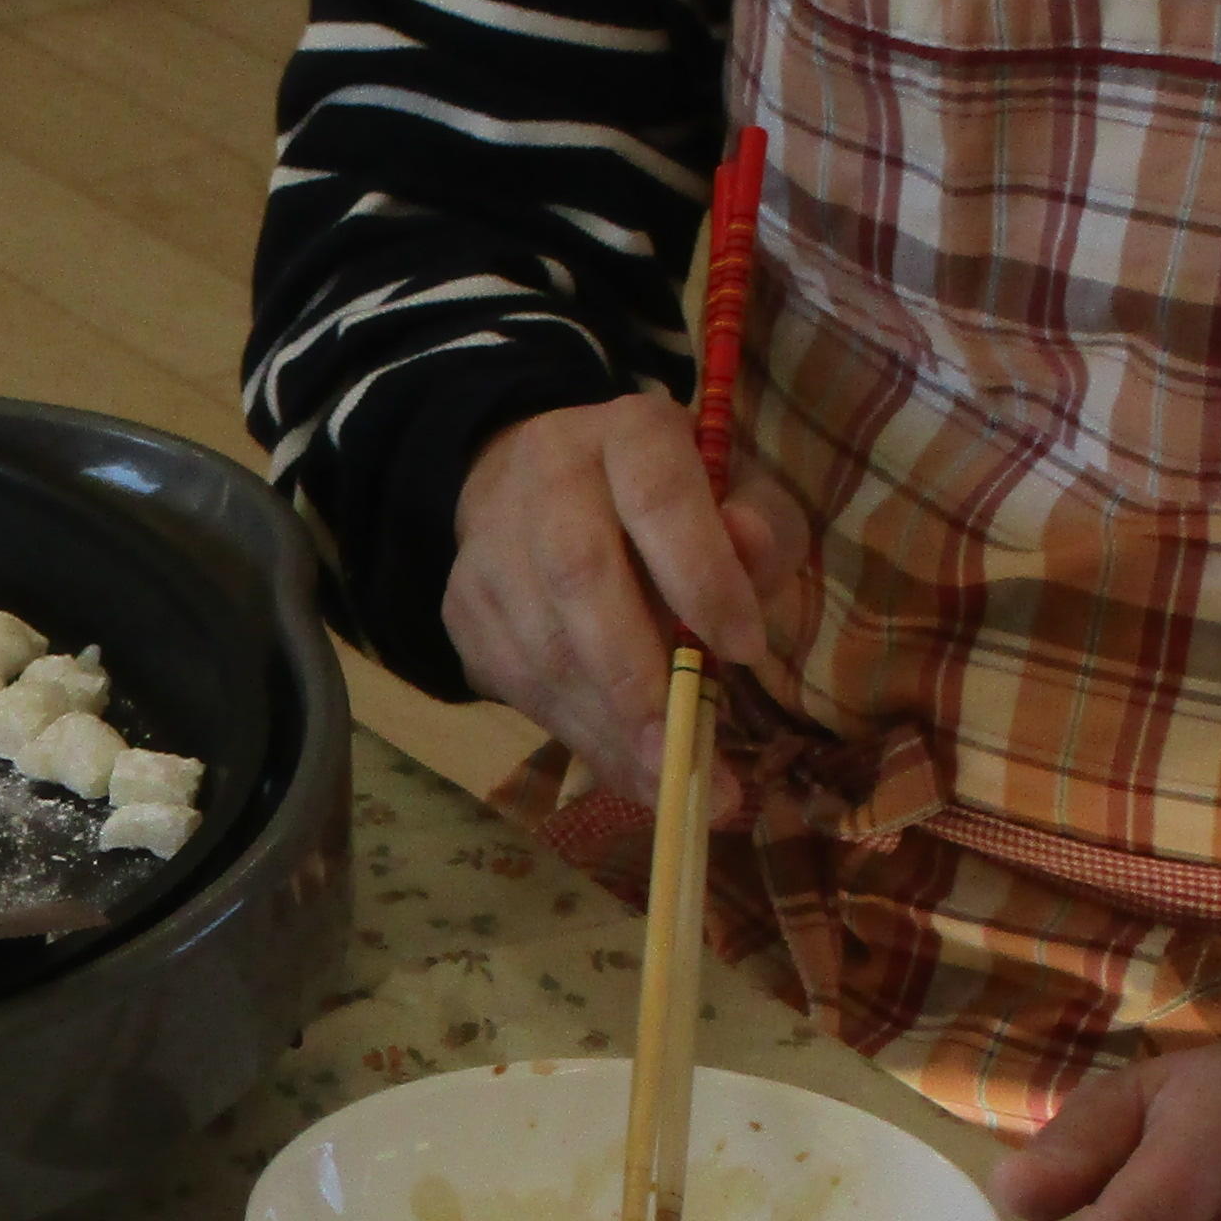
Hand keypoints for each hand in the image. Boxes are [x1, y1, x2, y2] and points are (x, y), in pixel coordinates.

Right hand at [440, 393, 816, 813]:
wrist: (536, 486)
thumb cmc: (667, 505)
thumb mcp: (734, 498)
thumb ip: (758, 531)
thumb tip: (751, 559)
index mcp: (627, 434)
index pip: (659, 499)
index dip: (701, 577)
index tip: (746, 653)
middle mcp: (546, 478)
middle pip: (579, 577)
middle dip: (636, 679)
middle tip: (686, 755)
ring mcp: (489, 546)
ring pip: (540, 646)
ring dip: (607, 729)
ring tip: (671, 786)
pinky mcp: (462, 606)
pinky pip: (515, 686)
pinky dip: (578, 738)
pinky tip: (628, 771)